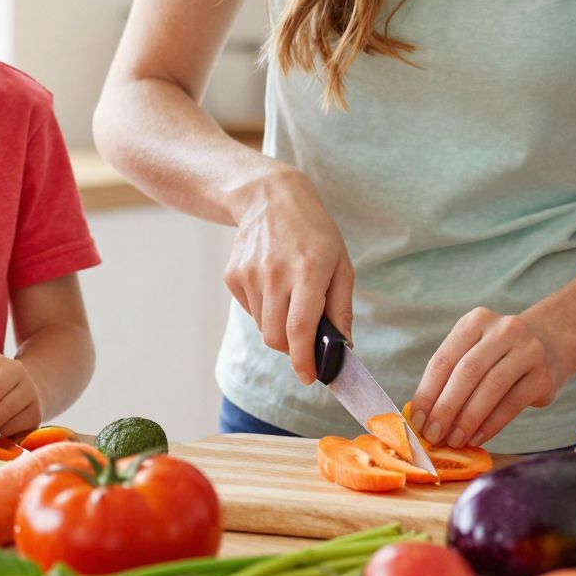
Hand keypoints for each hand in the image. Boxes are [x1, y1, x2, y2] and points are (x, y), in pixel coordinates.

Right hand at [224, 167, 353, 384]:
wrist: (270, 199)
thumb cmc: (314, 233)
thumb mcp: (341, 264)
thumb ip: (341, 308)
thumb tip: (342, 347)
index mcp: (309, 270)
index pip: (300, 329)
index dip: (303, 360)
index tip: (309, 377)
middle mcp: (275, 273)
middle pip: (277, 337)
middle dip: (292, 348)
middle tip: (305, 339)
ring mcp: (250, 274)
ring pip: (262, 327)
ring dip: (278, 326)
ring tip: (290, 297)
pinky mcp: (233, 276)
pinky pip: (250, 310)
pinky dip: (263, 310)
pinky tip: (273, 284)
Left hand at [411, 309, 569, 448]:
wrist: (552, 344)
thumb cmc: (501, 354)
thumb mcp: (476, 349)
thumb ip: (452, 376)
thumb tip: (424, 417)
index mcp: (476, 321)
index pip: (444, 359)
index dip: (427, 392)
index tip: (417, 421)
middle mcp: (503, 330)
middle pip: (467, 372)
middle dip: (445, 408)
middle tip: (433, 434)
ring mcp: (527, 351)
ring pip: (490, 388)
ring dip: (468, 419)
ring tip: (454, 440)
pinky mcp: (543, 376)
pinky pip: (512, 404)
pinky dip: (491, 424)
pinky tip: (476, 438)